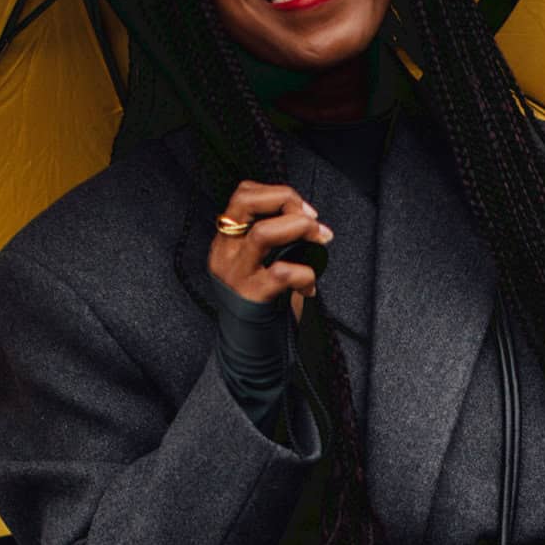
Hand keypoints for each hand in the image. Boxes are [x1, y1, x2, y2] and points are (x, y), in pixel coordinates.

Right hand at [210, 182, 332, 325]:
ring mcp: (236, 274)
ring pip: (264, 233)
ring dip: (299, 229)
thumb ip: (278, 240)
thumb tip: (311, 221)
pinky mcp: (251, 296)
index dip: (277, 193)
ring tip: (318, 241)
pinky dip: (305, 274)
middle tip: (311, 219)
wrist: (248, 351)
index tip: (304, 210)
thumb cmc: (263, 305)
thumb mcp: (262, 265)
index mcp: (226, 240)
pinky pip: (282, 273)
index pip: (243, 194)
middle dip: (286, 200)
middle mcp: (225, 253)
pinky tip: (310, 287)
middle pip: (245, 201)